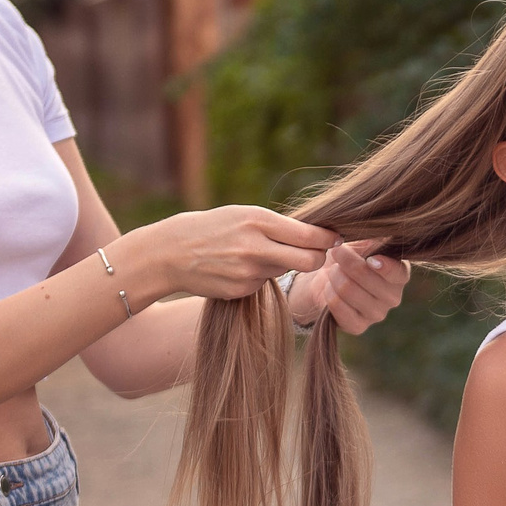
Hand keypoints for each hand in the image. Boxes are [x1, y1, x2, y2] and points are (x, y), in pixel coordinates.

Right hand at [120, 205, 337, 301]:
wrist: (170, 252)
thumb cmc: (213, 227)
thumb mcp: (244, 214)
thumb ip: (278, 225)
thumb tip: (318, 235)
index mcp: (258, 221)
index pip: (310, 236)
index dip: (328, 239)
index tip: (334, 238)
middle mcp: (255, 247)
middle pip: (309, 262)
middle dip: (319, 259)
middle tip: (317, 253)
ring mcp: (248, 272)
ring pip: (286, 271)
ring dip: (283, 263)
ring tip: (257, 252)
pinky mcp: (241, 291)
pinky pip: (265, 282)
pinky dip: (260, 275)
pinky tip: (238, 266)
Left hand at [287, 239, 410, 334]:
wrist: (324, 280)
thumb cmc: (347, 255)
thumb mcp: (360, 241)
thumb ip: (372, 236)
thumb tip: (380, 228)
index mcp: (399, 274)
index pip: (398, 273)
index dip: (385, 267)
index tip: (370, 258)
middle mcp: (393, 297)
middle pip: (366, 278)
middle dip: (346, 260)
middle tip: (337, 251)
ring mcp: (376, 314)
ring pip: (348, 289)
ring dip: (334, 275)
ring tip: (332, 270)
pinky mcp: (358, 327)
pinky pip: (337, 305)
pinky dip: (328, 291)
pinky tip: (329, 288)